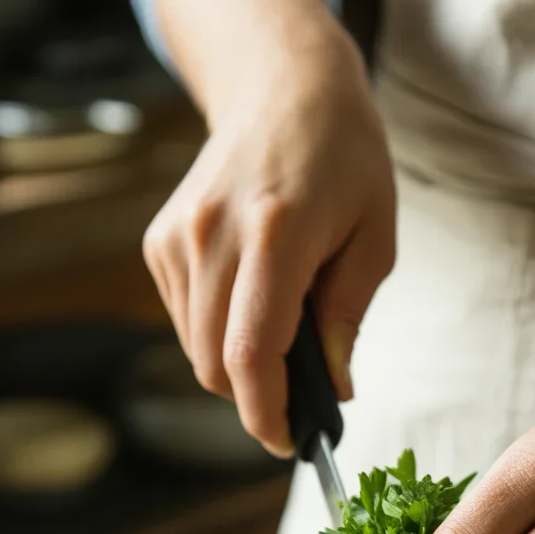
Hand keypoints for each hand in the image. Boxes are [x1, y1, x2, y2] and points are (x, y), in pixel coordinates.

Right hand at [142, 0, 394, 455]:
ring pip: (196, 350)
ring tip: (287, 339)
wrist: (284, 90)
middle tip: (304, 402)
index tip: (291, 443)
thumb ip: (348, 319)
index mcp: (275, 235)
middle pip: (216, 364)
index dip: (267, 414)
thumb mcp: (374, 239)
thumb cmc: (345, 160)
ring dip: (239, 369)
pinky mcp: (160, 242)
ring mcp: (177, 238)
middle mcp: (212, 237)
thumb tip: (335, 391)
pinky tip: (254, 305)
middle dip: (258, 400)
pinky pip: (185, 320)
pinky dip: (218, 336)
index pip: (252, 353)